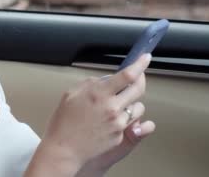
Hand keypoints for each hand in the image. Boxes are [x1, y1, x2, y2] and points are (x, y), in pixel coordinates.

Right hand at [38, 54, 151, 171]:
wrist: (63, 149)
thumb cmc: (63, 123)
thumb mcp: (70, 94)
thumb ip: (90, 84)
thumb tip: (104, 80)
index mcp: (99, 94)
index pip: (127, 75)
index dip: (139, 64)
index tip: (144, 58)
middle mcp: (112, 107)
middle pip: (138, 89)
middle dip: (140, 81)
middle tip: (137, 77)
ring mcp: (118, 123)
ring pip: (137, 107)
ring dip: (131, 102)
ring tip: (117, 104)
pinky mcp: (120, 136)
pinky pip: (128, 122)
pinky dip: (122, 117)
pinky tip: (108, 119)